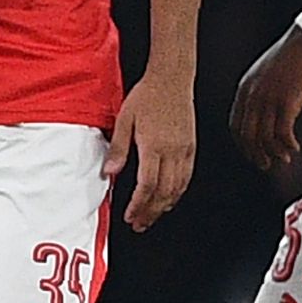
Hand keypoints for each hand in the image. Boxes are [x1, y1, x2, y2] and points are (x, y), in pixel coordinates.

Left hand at [108, 68, 196, 229]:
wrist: (172, 78)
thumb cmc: (148, 95)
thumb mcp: (125, 119)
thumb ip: (118, 148)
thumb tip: (110, 171)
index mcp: (154, 145)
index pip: (147, 185)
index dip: (138, 205)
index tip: (130, 216)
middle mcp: (172, 151)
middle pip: (163, 192)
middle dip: (151, 212)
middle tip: (140, 224)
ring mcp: (184, 150)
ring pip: (178, 188)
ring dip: (164, 206)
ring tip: (152, 217)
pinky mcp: (191, 147)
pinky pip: (187, 177)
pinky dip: (178, 192)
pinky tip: (170, 198)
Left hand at [229, 26, 301, 176]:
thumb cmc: (293, 55)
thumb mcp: (267, 74)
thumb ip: (262, 92)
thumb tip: (267, 110)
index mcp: (245, 89)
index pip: (236, 125)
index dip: (243, 144)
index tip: (252, 153)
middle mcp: (253, 96)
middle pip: (248, 135)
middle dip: (256, 154)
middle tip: (267, 165)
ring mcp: (269, 99)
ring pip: (265, 137)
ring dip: (274, 152)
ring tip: (285, 158)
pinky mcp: (287, 102)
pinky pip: (282, 133)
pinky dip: (287, 145)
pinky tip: (295, 148)